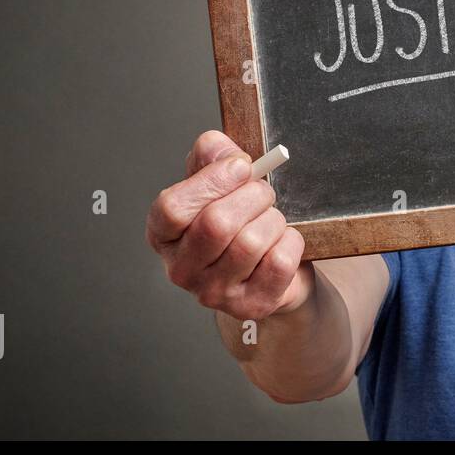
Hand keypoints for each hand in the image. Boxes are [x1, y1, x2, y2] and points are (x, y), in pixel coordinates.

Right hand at [146, 131, 310, 320]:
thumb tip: (219, 148)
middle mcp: (181, 269)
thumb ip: (212, 155)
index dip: (212, 181)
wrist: (271, 270)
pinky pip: (279, 262)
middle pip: (217, 224)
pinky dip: (290, 243)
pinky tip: (282, 243)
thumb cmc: (240, 221)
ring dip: (273, 220)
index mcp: (164, 235)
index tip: (242, 165)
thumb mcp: (219, 181)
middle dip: (253, 197)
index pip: (172, 208)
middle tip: (263, 192)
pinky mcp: (249, 306)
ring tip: (271, 219)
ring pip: (251, 242)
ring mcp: (213, 293)